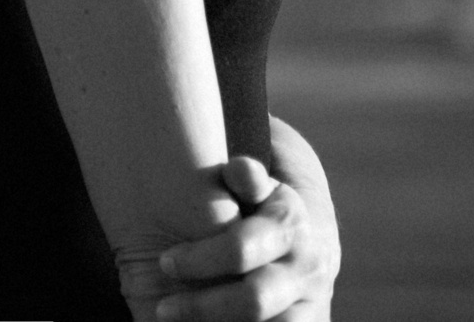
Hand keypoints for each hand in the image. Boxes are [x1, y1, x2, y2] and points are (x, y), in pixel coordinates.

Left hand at [143, 134, 337, 320]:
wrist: (309, 240)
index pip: (242, 248)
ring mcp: (311, 301)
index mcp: (290, 223)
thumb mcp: (260, 186)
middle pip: (255, 299)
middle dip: (204, 307)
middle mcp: (306, 267)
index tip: (164, 264)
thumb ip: (247, 178)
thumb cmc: (262, 207)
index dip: (202, 260)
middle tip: (163, 308)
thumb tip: (239, 167)